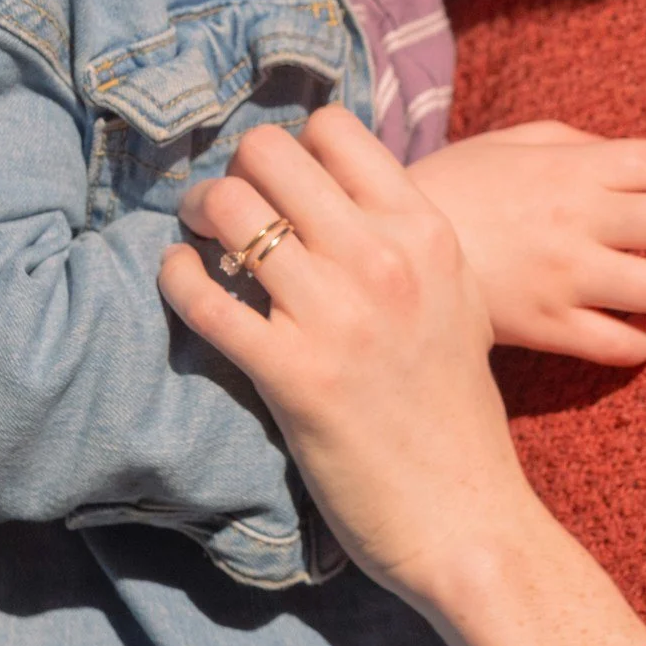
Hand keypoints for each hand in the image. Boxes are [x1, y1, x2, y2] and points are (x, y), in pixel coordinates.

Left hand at [160, 110, 524, 603]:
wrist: (467, 517)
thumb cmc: (455, 411)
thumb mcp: (455, 299)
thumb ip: (405, 240)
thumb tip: (337, 194)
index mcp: (426, 232)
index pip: (334, 128)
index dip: (290, 146)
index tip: (276, 181)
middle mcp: (384, 259)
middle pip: (270, 153)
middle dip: (233, 171)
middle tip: (224, 206)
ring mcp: (338, 316)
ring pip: (231, 210)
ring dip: (200, 216)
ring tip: (199, 242)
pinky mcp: (293, 375)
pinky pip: (205, 297)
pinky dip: (177, 279)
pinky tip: (180, 281)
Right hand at [408, 122, 645, 366]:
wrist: (383, 250)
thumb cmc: (452, 188)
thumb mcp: (508, 142)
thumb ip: (573, 143)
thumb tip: (628, 159)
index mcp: (571, 168)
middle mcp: (580, 222)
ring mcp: (568, 280)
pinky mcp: (551, 329)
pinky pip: (624, 344)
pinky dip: (645, 339)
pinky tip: (639, 327)